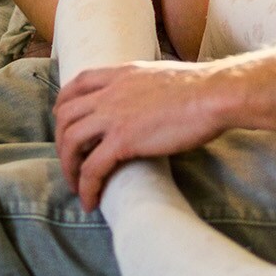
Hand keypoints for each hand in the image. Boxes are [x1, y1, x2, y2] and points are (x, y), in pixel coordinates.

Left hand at [54, 61, 229, 208]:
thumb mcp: (160, 76)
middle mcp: (109, 93)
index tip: (64, 122)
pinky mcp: (124, 140)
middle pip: (65, 115)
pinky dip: (86, 187)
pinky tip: (91, 201)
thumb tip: (148, 101)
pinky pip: (92, 168)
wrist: (215, 95)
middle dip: (60, 141)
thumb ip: (144, 86)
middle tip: (70, 162)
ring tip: (77, 186)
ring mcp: (113, 116)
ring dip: (68, 167)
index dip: (63, 105)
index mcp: (119, 74)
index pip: (77, 84)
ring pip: (71, 142)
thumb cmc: (201, 88)